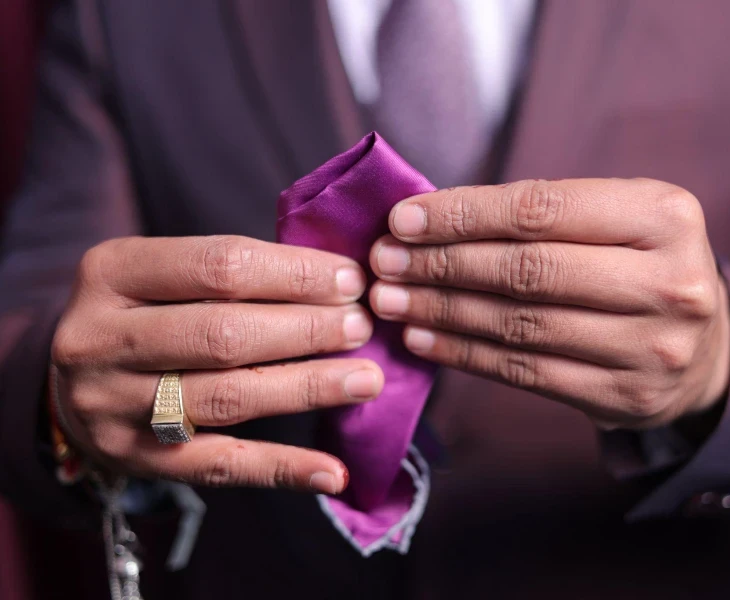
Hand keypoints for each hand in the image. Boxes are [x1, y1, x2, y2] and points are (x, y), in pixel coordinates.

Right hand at [52, 236, 382, 493]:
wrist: (70, 383)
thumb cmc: (142, 313)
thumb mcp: (162, 274)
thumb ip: (232, 271)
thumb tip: (338, 279)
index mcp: (111, 272)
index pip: (219, 265)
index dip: (295, 273)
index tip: (351, 280)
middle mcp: (100, 339)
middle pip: (223, 334)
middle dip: (306, 329)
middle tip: (362, 326)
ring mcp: (114, 406)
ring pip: (228, 397)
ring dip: (308, 388)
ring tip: (366, 379)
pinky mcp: (137, 460)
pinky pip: (221, 466)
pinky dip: (283, 469)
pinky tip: (334, 472)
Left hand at [369, 179, 729, 429]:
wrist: (702, 349)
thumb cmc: (638, 266)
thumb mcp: (618, 218)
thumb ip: (541, 213)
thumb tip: (427, 219)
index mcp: (665, 216)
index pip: (542, 209)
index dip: (464, 214)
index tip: (403, 218)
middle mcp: (668, 282)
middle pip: (528, 269)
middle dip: (443, 264)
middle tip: (384, 262)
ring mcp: (651, 347)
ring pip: (521, 324)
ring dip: (443, 311)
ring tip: (390, 300)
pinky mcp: (625, 397)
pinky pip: (526, 373)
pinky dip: (465, 354)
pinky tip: (424, 339)